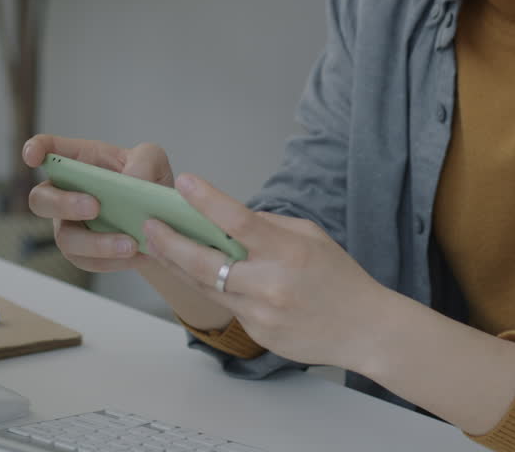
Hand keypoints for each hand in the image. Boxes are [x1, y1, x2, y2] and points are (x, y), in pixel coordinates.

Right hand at [22, 135, 172, 273]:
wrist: (162, 221)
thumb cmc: (148, 181)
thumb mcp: (153, 160)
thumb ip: (144, 161)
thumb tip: (132, 181)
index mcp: (80, 162)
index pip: (48, 150)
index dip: (34, 150)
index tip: (31, 158)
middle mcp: (66, 193)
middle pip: (40, 200)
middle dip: (62, 204)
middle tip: (94, 207)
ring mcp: (70, 225)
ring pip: (65, 238)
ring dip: (96, 243)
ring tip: (129, 244)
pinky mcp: (82, 253)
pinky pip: (86, 261)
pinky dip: (112, 260)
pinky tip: (135, 254)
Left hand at [142, 173, 390, 370]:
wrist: (365, 330)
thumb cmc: (340, 278)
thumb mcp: (312, 236)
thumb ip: (269, 225)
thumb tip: (227, 219)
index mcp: (289, 252)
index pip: (239, 221)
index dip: (206, 200)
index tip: (183, 182)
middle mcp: (271, 284)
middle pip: (205, 262)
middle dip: (170, 241)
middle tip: (149, 225)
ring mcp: (261, 313)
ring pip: (205, 286)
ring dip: (177, 264)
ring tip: (157, 244)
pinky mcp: (257, 333)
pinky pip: (226, 305)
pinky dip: (210, 287)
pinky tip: (194, 272)